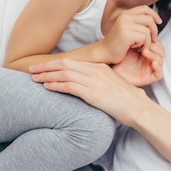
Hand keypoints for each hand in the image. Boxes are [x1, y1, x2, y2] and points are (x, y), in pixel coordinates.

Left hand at [30, 59, 149, 125]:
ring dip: (47, 76)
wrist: (139, 108)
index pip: (74, 62)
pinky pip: (70, 86)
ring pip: (64, 74)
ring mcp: (94, 81)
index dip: (56, 63)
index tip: (44, 66)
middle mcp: (96, 71)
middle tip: (32, 69)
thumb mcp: (114, 87)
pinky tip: (46, 87)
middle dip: (46, 66)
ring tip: (34, 78)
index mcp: (101, 68)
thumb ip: (101, 83)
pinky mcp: (93, 93)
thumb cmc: (129, 101)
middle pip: (66, 64)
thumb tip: (89, 88)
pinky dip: (56, 85)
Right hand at [99, 6, 161, 63]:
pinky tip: (135, 47)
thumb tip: (154, 20)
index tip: (159, 22)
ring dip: (148, 40)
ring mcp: (125, 24)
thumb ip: (138, 23)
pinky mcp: (126, 34)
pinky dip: (143, 45)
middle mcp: (125, 17)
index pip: (145, 9)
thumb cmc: (118, 44)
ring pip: (147, 30)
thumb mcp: (128, 29)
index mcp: (125, 14)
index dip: (154, 15)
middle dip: (154, 30)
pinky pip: (144, 37)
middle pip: (149, 19)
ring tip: (140, 45)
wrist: (104, 52)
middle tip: (153, 40)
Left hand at [112, 41, 164, 86]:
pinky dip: (158, 67)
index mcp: (147, 52)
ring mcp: (150, 69)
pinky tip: (152, 62)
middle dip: (155, 47)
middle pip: (161, 52)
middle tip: (145, 44)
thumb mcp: (129, 45)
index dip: (153, 40)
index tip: (145, 37)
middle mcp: (150, 60)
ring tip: (145, 52)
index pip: (157, 44)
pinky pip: (159, 74)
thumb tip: (146, 27)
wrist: (112, 70)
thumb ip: (138, 38)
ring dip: (155, 55)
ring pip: (161, 61)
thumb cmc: (119, 59)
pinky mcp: (149, 78)